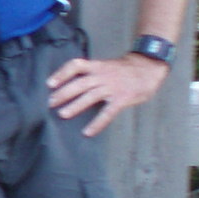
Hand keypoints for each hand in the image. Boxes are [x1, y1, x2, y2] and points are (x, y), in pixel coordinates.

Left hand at [48, 53, 170, 136]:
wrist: (149, 67)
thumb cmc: (125, 69)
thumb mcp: (106, 65)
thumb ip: (92, 73)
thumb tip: (72, 85)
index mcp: (98, 66)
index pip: (76, 65)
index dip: (62, 73)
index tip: (50, 83)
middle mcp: (103, 75)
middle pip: (80, 83)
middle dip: (63, 93)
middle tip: (50, 103)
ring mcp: (113, 87)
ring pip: (90, 96)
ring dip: (75, 106)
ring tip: (62, 114)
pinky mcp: (122, 99)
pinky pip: (108, 112)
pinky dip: (97, 123)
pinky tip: (88, 132)